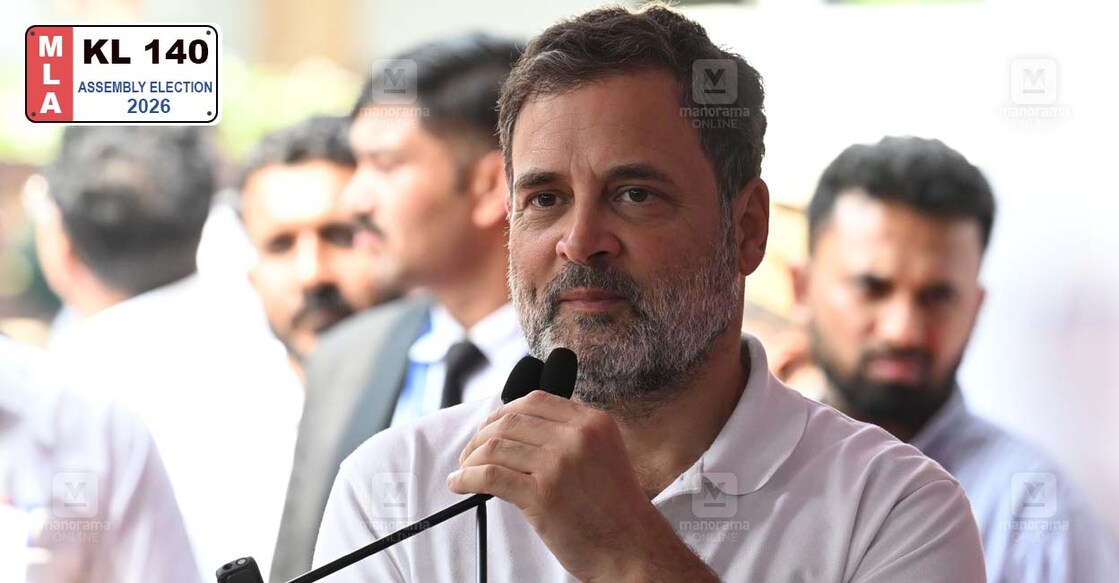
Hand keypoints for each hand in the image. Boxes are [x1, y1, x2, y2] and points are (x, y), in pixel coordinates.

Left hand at [448, 390, 716, 581]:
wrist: (633, 549)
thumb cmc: (615, 510)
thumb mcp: (604, 455)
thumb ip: (570, 436)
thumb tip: (514, 430)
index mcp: (593, 422)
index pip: (535, 401)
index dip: (503, 412)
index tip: (489, 428)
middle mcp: (577, 436)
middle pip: (510, 420)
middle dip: (481, 435)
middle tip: (470, 453)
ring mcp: (559, 464)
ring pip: (496, 446)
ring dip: (471, 458)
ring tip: (464, 470)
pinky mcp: (542, 494)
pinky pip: (490, 475)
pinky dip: (468, 478)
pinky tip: (460, 484)